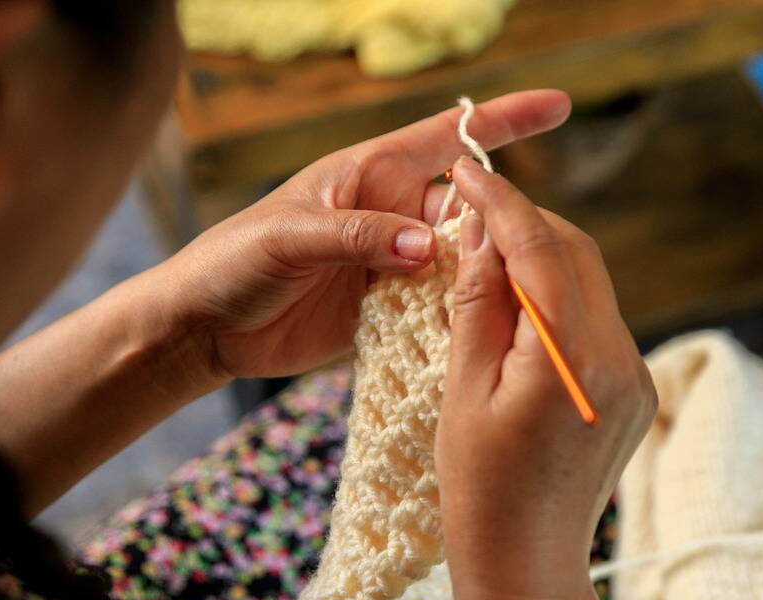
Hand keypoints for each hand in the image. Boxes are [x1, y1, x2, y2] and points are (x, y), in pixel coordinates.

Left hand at [153, 90, 571, 379]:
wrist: (204, 326)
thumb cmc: (233, 262)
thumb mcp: (291, 238)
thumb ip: (360, 236)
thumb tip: (429, 245)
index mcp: (368, 174)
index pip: (446, 138)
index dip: (503, 122)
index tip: (558, 107)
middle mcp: (387, 212)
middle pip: (467, 208)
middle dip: (502, 223)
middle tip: (530, 253)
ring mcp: (388, 261)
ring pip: (459, 260)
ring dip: (484, 275)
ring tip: (512, 297)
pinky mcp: (383, 306)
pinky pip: (435, 304)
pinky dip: (458, 313)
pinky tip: (479, 329)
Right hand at [436, 157, 656, 599]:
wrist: (527, 562)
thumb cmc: (480, 487)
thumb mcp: (463, 387)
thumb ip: (479, 302)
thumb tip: (484, 230)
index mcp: (572, 360)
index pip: (541, 249)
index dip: (501, 201)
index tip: (466, 169)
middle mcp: (621, 359)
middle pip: (577, 254)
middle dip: (525, 222)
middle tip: (471, 212)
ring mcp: (635, 375)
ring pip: (590, 282)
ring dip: (542, 257)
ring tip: (486, 258)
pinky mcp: (634, 388)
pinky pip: (597, 319)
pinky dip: (558, 297)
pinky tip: (518, 307)